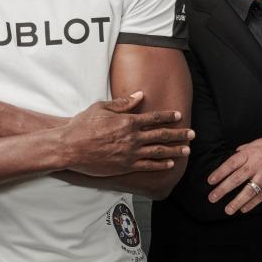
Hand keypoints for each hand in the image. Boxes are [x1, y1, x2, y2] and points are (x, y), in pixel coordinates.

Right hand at [61, 91, 192, 176]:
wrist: (70, 147)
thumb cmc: (83, 125)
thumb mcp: (101, 107)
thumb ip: (123, 103)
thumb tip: (140, 95)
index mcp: (128, 121)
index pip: (154, 118)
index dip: (168, 116)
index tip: (179, 116)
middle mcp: (132, 138)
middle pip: (161, 135)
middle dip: (179, 134)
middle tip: (192, 134)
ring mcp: (130, 153)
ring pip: (158, 152)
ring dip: (175, 150)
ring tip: (187, 150)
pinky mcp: (125, 166)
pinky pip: (148, 165)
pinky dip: (160, 164)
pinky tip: (170, 163)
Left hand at [207, 133, 261, 214]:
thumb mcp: (258, 142)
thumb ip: (245, 150)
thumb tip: (235, 153)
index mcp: (250, 154)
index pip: (230, 164)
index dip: (219, 173)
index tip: (210, 181)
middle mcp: (256, 166)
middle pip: (236, 179)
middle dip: (223, 190)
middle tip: (212, 198)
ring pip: (249, 191)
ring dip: (237, 201)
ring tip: (227, 210)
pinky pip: (261, 196)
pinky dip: (252, 204)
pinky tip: (244, 209)